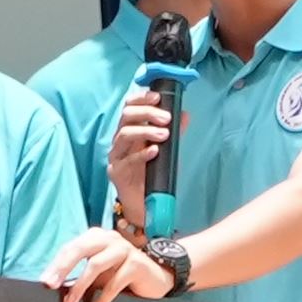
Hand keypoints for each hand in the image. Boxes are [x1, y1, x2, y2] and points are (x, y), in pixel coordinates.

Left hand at [45, 227, 172, 301]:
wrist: (156, 277)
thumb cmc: (120, 274)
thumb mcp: (99, 271)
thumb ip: (79, 272)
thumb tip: (52, 286)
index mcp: (97, 237)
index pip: (71, 247)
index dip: (57, 264)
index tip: (44, 282)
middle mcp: (110, 238)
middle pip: (81, 249)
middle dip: (63, 268)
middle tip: (50, 286)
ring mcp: (125, 249)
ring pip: (96, 265)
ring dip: (80, 285)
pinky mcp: (136, 264)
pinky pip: (114, 284)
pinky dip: (100, 301)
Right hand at [108, 90, 174, 209]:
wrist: (144, 205)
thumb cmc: (153, 175)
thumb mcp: (166, 151)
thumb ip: (174, 132)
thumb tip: (184, 114)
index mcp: (130, 131)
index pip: (129, 107)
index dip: (141, 99)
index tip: (158, 97)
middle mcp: (120, 141)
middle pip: (126, 117)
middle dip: (147, 114)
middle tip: (166, 119)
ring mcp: (116, 156)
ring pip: (124, 135)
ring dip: (145, 131)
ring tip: (164, 135)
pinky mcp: (116, 172)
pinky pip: (127, 160)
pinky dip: (142, 153)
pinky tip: (155, 151)